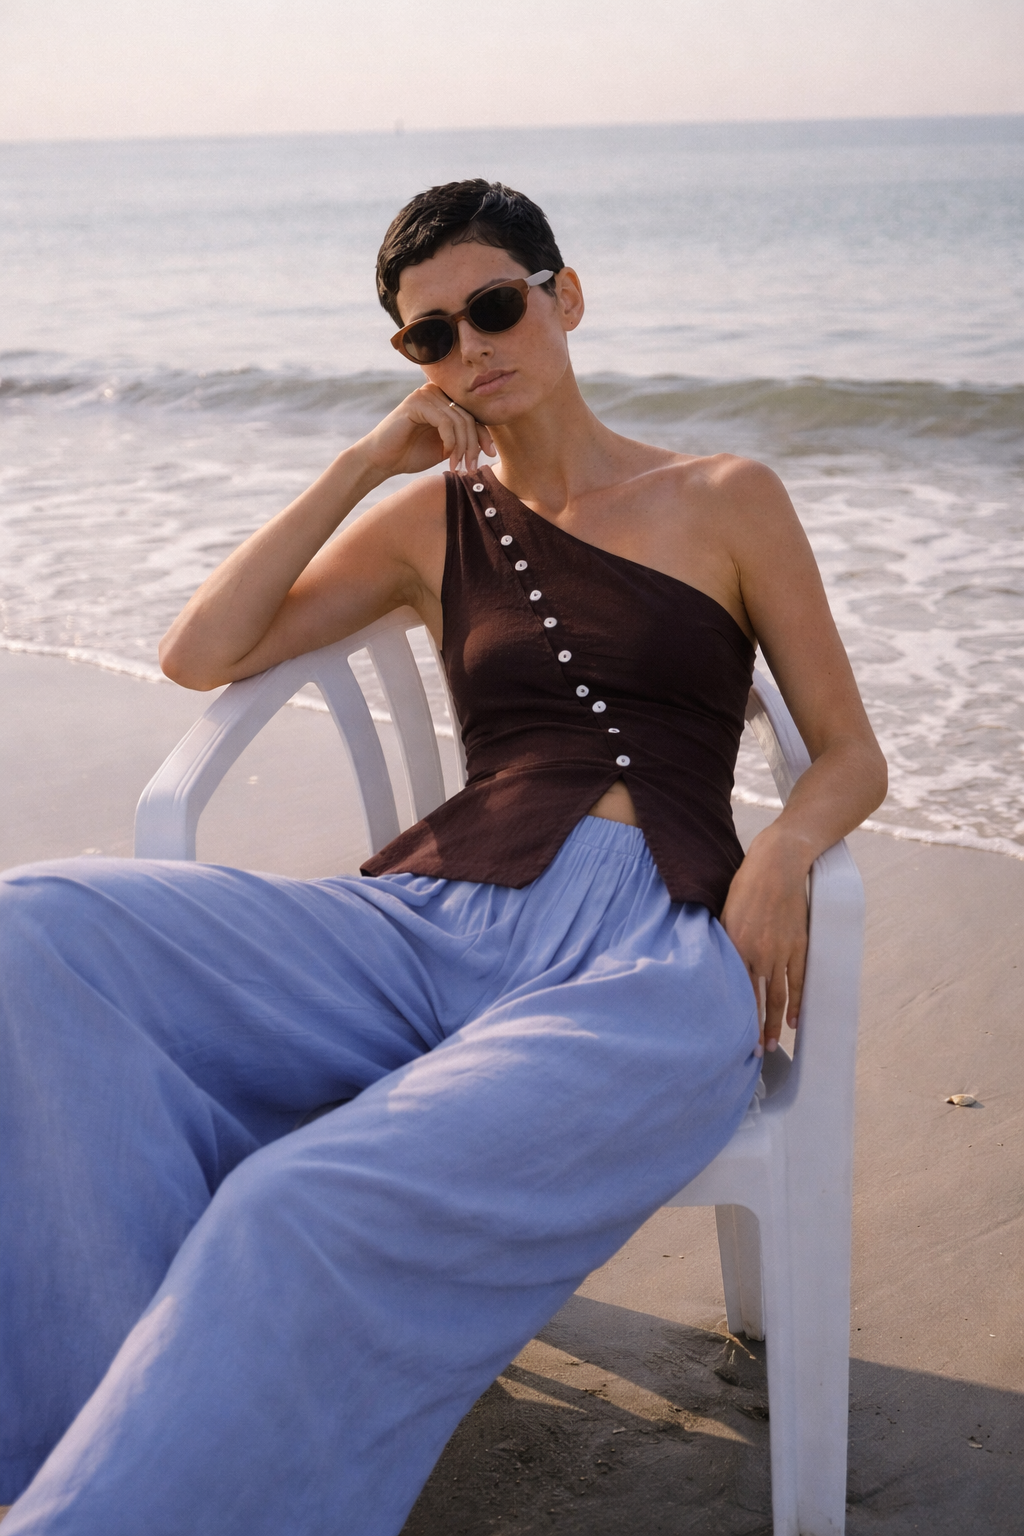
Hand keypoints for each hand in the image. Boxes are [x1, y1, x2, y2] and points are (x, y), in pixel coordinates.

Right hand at [357, 383, 496, 479]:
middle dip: (473, 445)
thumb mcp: (446, 446)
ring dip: (462, 448)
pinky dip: (450, 442)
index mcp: (443, 399)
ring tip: (457, 466)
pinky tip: (446, 455)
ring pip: (459, 421)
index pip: (473, 413)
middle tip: (470, 467)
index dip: (484, 434)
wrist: (382, 460)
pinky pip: (445, 422)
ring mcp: (426, 394)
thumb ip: (463, 439)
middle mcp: (435, 391)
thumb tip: (492, 443)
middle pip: (468, 417)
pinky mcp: (417, 402)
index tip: (490, 454)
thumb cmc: (411, 454)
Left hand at [720, 824, 811, 1056]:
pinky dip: (797, 1002)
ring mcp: (781, 951)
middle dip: (756, 1029)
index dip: (735, 1017)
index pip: (735, 991)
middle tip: (756, 1053)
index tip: (732, 1037)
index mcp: (736, 945)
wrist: (777, 865)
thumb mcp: (724, 912)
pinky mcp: (799, 945)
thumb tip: (714, 964)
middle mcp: (758, 953)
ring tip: (775, 1044)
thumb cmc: (745, 885)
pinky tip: (794, 1020)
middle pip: (757, 999)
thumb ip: (721, 941)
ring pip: (779, 995)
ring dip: (776, 1022)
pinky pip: (799, 981)